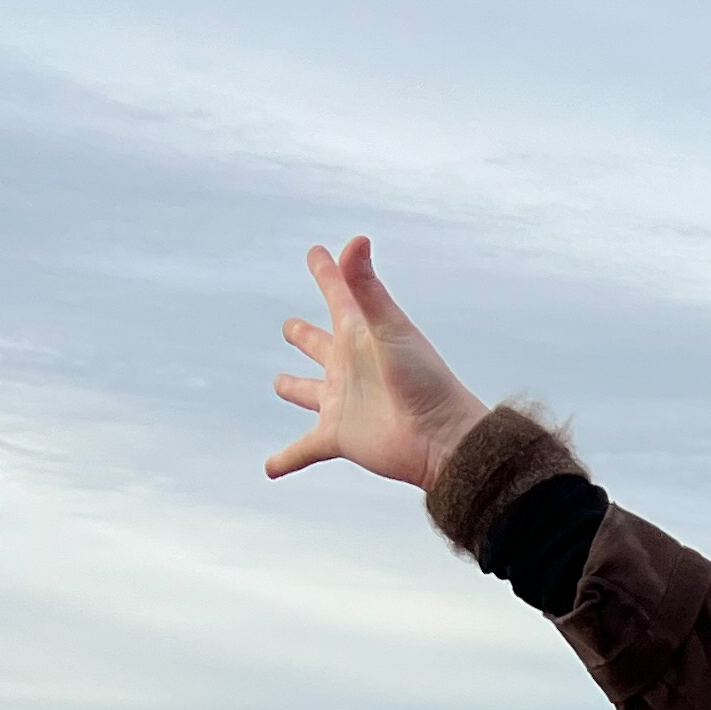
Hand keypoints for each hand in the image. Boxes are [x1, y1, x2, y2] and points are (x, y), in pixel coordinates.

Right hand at [265, 235, 486, 489]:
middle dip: (304, 335)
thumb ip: (367, 288)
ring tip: (279, 383)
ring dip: (294, 388)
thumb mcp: (390, 329)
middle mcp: (348, 367)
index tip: (315, 253)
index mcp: (360, 336)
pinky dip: (285, 459)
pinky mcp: (338, 437)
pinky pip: (303, 450)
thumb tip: (354, 240)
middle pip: (319, 345)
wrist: (442, 440)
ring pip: (308, 393)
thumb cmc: (424, 381)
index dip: (326, 272)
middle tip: (291, 327)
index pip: (338, 295)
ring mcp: (341, 403)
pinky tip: (268, 469)